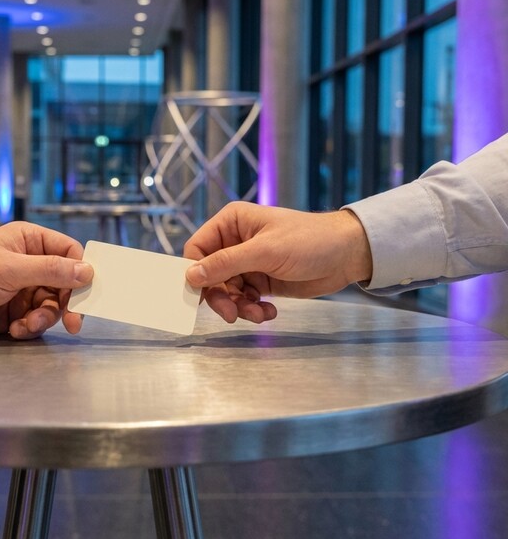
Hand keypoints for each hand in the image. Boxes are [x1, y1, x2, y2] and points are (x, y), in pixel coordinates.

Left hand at [0, 222, 93, 338]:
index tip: (88, 293)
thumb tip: (88, 271)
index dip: (81, 272)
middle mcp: (30, 263)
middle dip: (67, 304)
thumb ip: (50, 271)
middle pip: (66, 284)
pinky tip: (15, 329)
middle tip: (74, 323)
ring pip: (53, 306)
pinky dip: (30, 328)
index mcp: (30, 241)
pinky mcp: (15, 312)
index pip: (69, 252)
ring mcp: (23, 289)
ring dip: (44, 319)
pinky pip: (37, 321)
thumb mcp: (9, 269)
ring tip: (27, 326)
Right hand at [183, 202, 372, 322]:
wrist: (348, 255)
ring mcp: (248, 263)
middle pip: (209, 276)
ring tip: (259, 314)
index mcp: (231, 223)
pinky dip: (252, 309)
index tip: (196, 296)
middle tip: (230, 315)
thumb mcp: (265, 251)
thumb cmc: (309, 241)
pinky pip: (243, 300)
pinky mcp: (260, 281)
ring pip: (226, 292)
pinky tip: (269, 311)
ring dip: (239, 307)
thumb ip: (226, 263)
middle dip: (220, 297)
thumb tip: (190, 275)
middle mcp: (235, 242)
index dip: (194, 273)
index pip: (197, 249)